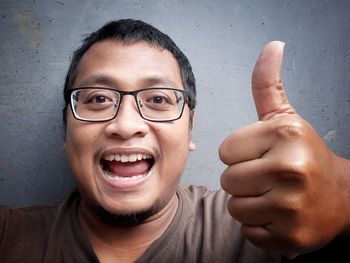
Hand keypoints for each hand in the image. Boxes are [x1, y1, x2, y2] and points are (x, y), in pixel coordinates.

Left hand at [219, 41, 349, 254]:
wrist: (342, 195)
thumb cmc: (303, 153)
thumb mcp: (285, 117)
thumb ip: (268, 84)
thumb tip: (272, 45)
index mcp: (284, 135)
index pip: (225, 151)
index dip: (239, 154)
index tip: (261, 155)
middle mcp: (290, 169)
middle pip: (228, 180)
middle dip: (243, 179)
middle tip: (268, 177)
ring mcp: (291, 207)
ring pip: (235, 207)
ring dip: (249, 202)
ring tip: (272, 195)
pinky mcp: (290, 236)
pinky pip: (247, 230)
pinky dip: (259, 225)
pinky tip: (278, 214)